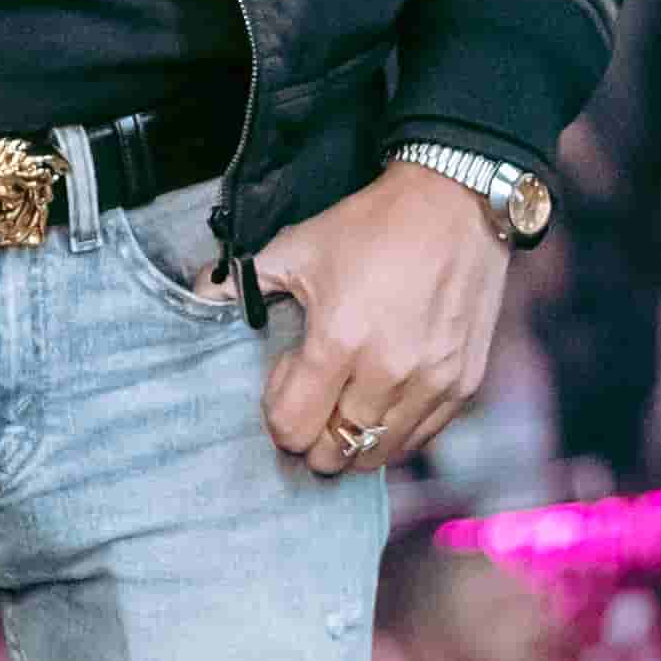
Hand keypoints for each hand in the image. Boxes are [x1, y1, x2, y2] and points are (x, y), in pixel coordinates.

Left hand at [250, 167, 509, 478]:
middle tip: (316, 400)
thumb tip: (198, 298)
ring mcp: (431, 382)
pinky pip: (420, 438)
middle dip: (313, 438)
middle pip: (333, 455)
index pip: (293, 428)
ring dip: (354, 442)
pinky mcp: (463, 384)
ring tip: (350, 403)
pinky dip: (395, 432)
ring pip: (378, 456)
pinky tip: (385, 399)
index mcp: (339, 340)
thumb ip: (243, 282)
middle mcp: (388, 372)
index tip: (288, 378)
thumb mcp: (297, 246)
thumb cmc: (371, 227)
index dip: (280, 411)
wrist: (454, 204)